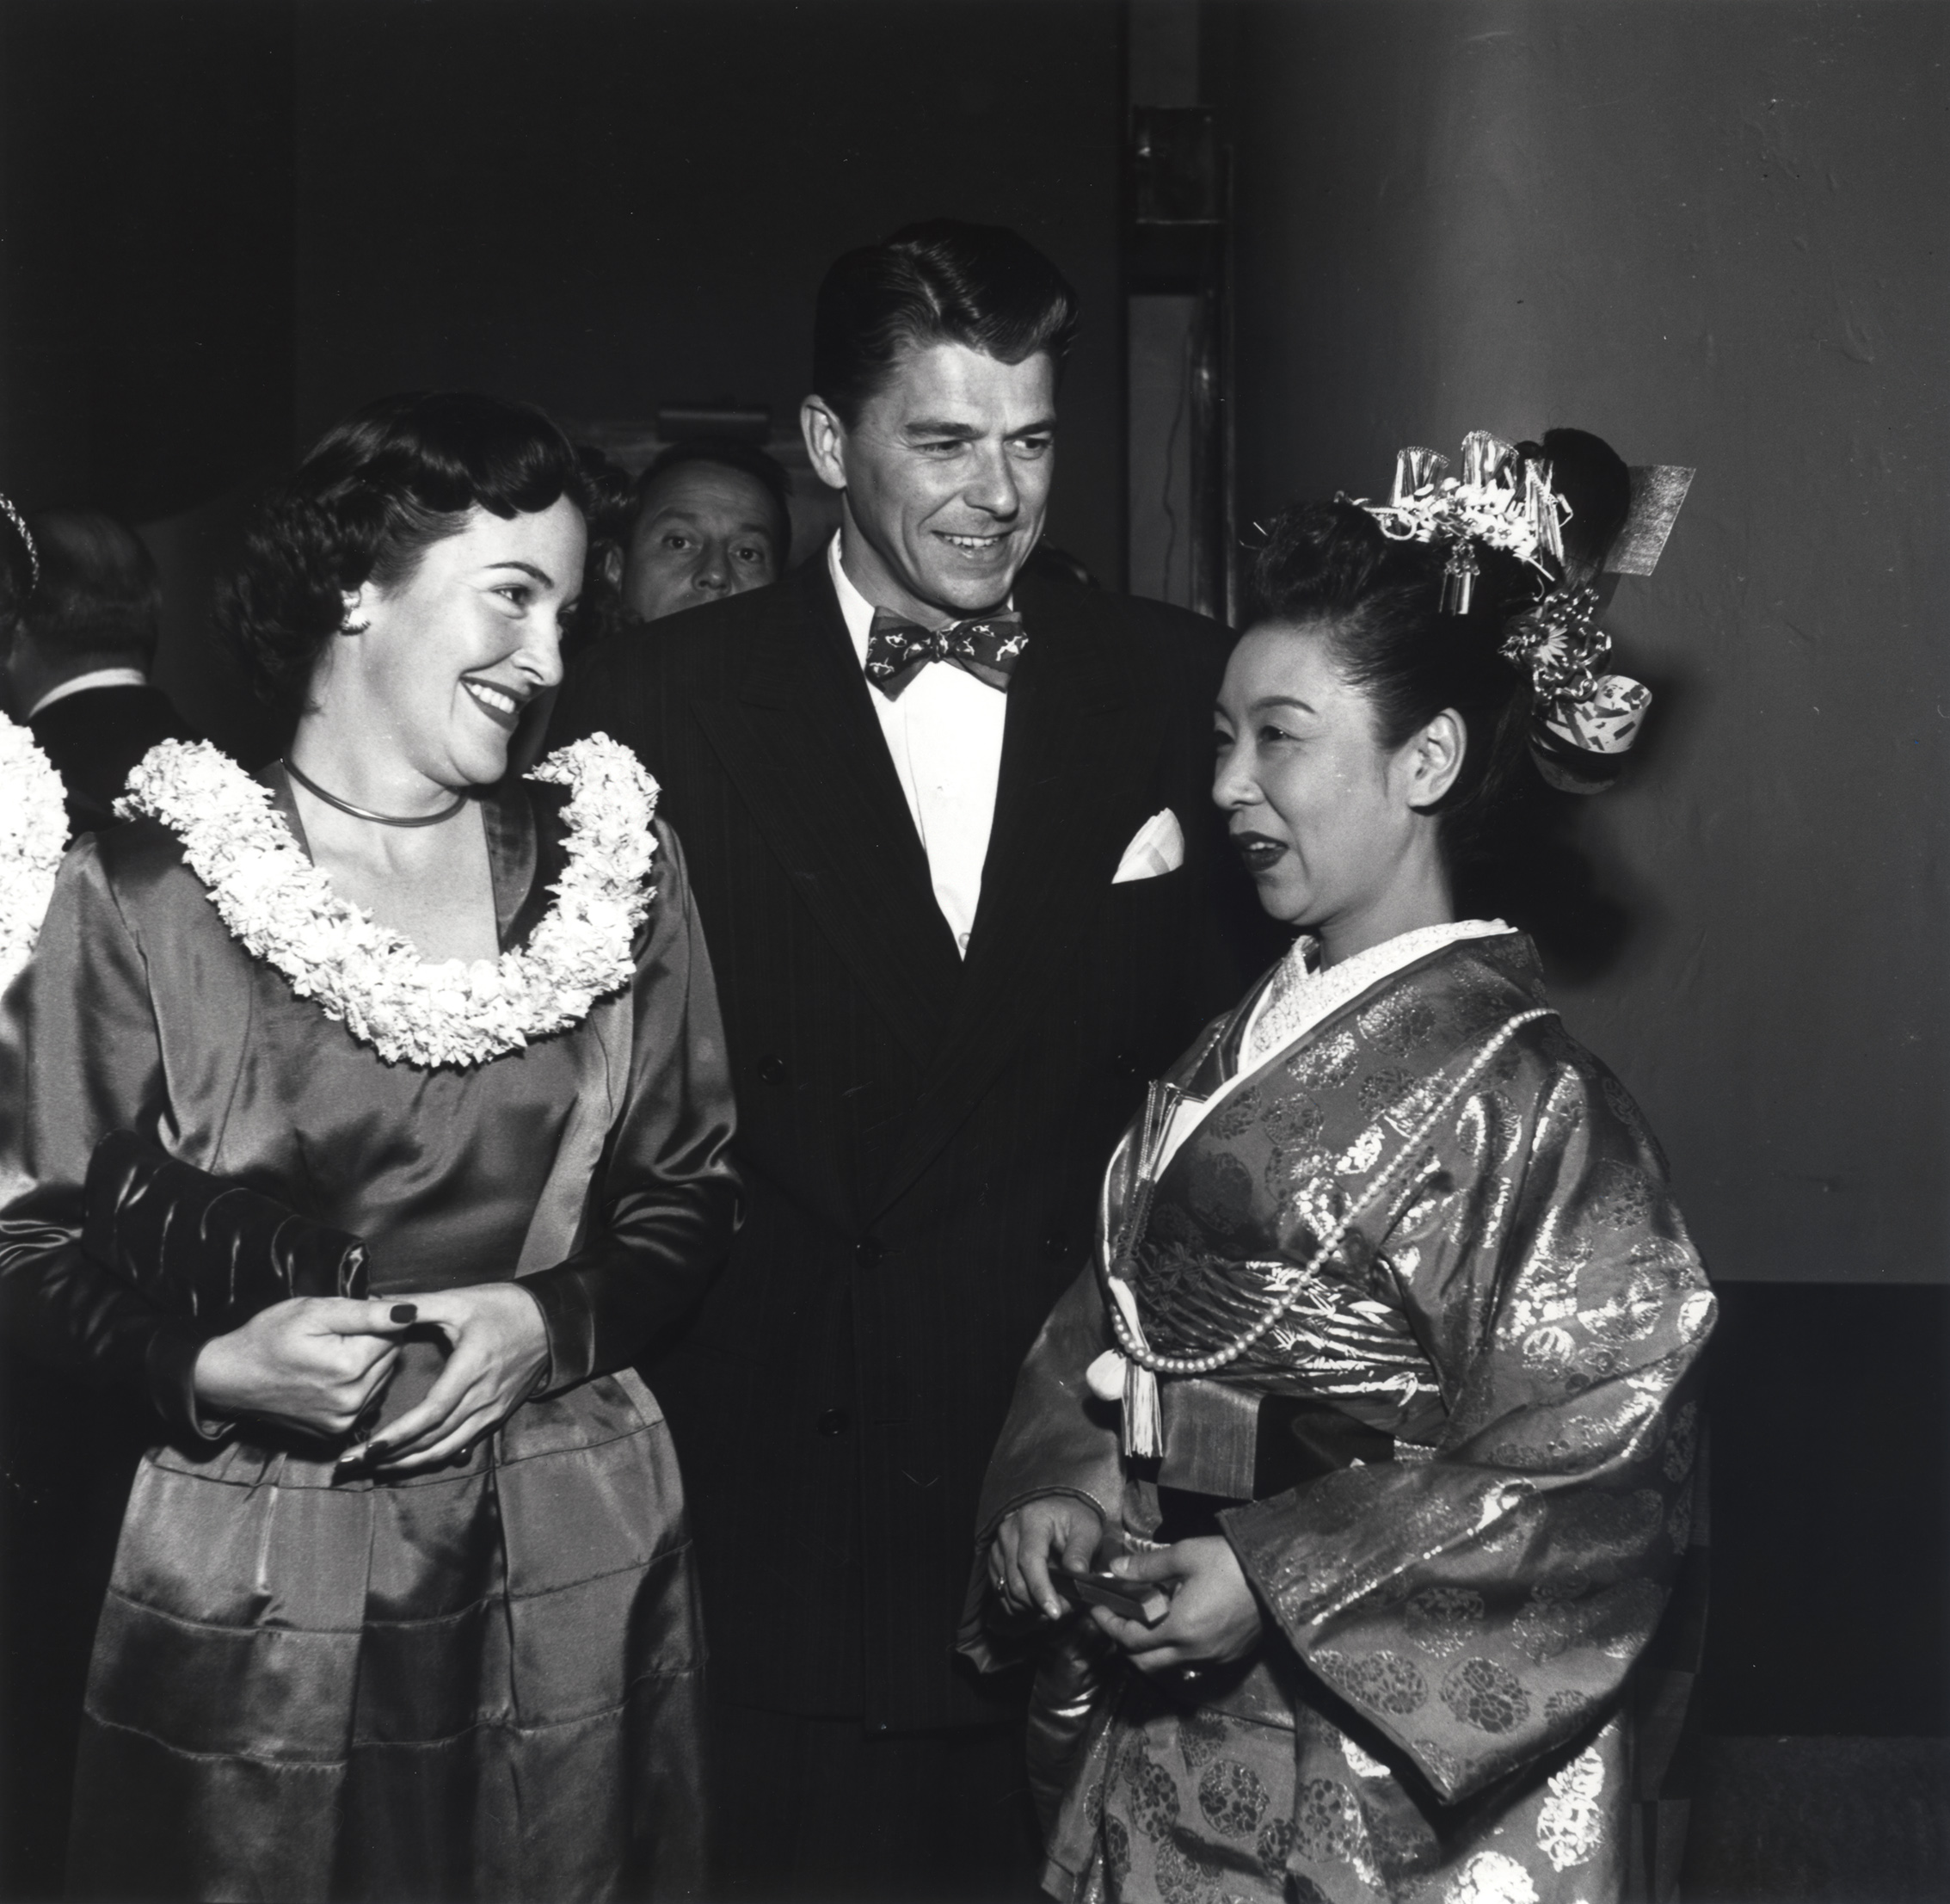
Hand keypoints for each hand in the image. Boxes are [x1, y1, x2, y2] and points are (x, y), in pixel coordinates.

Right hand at [193, 1297, 416, 1440]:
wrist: (228, 1378)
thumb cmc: (268, 1336)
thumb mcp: (314, 1311)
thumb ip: (367, 1313)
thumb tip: (411, 1312)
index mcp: (350, 1367)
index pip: (396, 1332)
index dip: (373, 1319)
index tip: (345, 1319)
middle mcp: (353, 1400)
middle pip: (392, 1356)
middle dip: (373, 1341)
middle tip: (334, 1337)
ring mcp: (345, 1420)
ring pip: (383, 1378)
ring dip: (367, 1364)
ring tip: (330, 1355)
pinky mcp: (336, 1432)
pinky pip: (368, 1398)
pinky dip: (357, 1384)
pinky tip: (329, 1377)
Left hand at [348, 1283, 549, 1475]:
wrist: (553, 1320)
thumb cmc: (505, 1307)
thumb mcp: (461, 1300)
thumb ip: (418, 1305)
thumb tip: (380, 1303)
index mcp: (471, 1368)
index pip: (431, 1413)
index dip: (399, 1434)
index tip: (369, 1447)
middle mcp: (482, 1397)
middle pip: (434, 1439)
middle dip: (393, 1455)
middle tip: (355, 1463)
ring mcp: (492, 1409)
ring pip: (447, 1448)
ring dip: (411, 1462)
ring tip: (376, 1467)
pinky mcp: (497, 1414)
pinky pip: (462, 1443)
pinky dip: (434, 1456)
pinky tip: (412, 1459)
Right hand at [991, 1494, 1104, 1621]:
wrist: (1056, 1510)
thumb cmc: (1073, 1519)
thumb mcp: (1086, 1529)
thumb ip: (1081, 1552)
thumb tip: (1077, 1575)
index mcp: (1032, 1520)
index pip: (1030, 1560)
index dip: (1041, 1589)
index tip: (1055, 1612)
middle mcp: (1009, 1532)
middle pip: (1016, 1581)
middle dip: (1039, 1604)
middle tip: (1064, 1611)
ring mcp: (998, 1547)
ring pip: (1008, 1591)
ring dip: (1031, 1607)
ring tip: (1055, 1605)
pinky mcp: (995, 1561)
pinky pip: (1002, 1593)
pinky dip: (1020, 1605)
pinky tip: (1039, 1603)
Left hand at [1090, 1536, 1262, 1674]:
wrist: (1278, 1576)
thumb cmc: (1230, 1562)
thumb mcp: (1186, 1554)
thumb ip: (1147, 1566)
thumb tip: (1116, 1570)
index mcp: (1178, 1628)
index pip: (1129, 1639)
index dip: (1108, 1624)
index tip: (1098, 1607)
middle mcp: (1193, 1652)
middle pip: (1144, 1663)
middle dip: (1124, 1643)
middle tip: (1117, 1617)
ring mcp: (1213, 1659)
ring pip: (1167, 1666)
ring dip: (1149, 1650)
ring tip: (1143, 1621)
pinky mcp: (1229, 1658)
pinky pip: (1191, 1663)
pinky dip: (1174, 1650)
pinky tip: (1175, 1626)